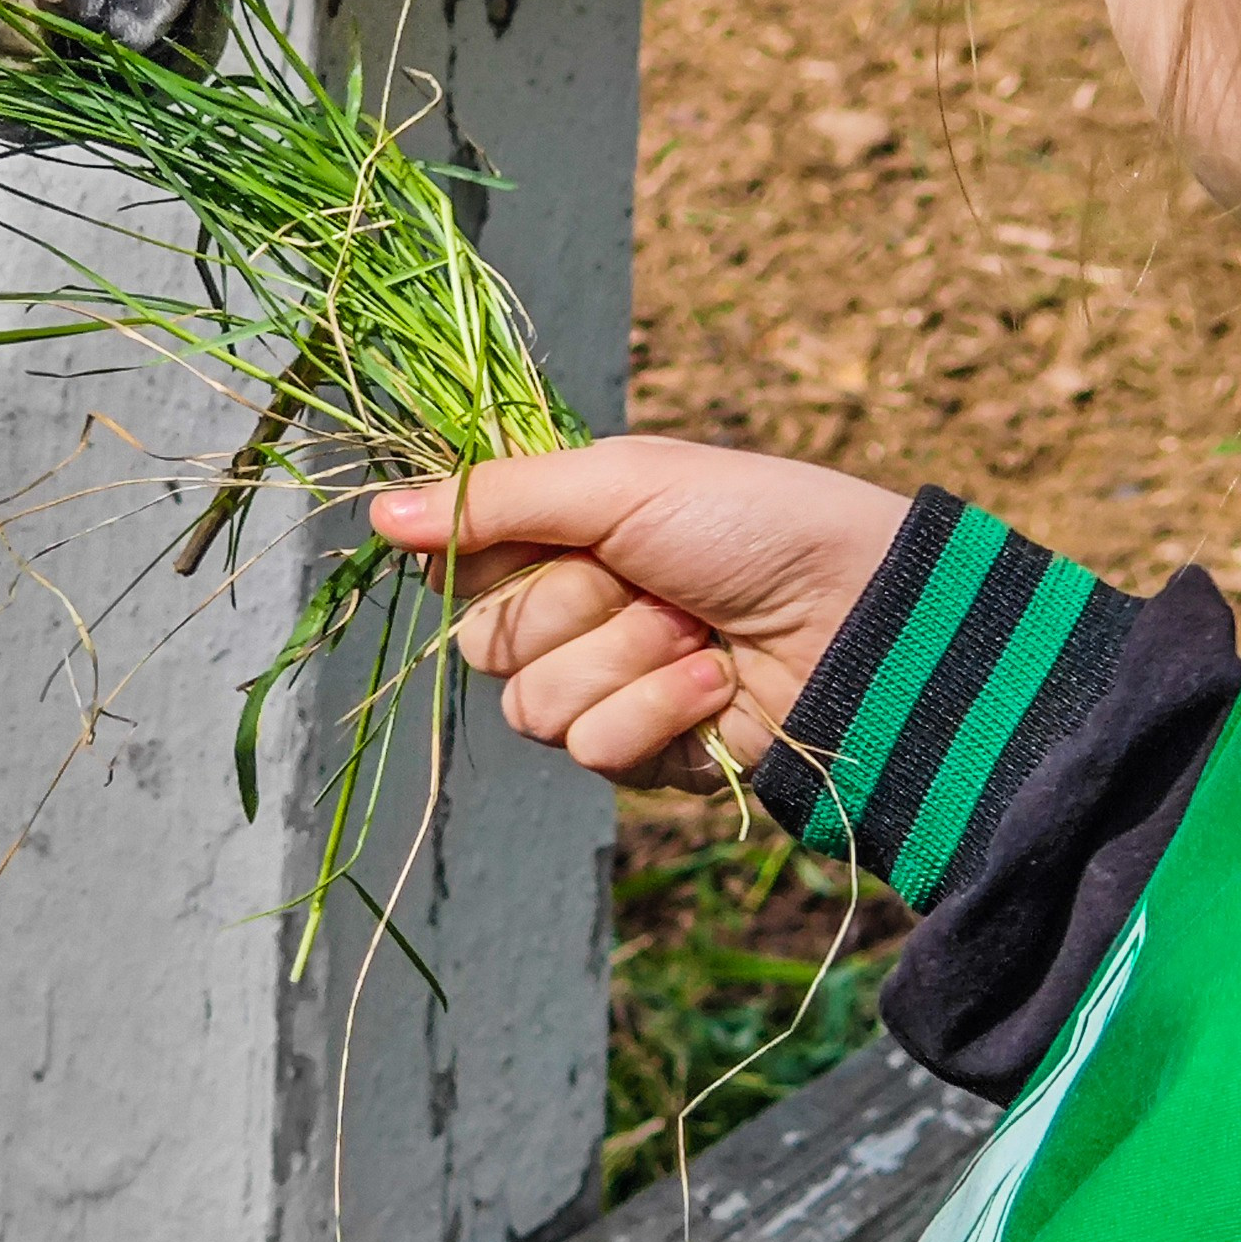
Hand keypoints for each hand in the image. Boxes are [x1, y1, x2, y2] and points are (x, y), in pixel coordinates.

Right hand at [367, 438, 908, 792]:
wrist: (862, 616)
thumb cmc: (754, 524)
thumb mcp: (621, 485)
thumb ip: (499, 501)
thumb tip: (378, 515)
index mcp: (565, 538)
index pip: (461, 567)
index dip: (493, 559)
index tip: (556, 537)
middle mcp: (578, 615)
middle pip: (487, 646)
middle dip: (573, 611)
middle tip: (651, 582)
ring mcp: (611, 689)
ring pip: (533, 706)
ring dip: (624, 662)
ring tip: (697, 632)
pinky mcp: (648, 757)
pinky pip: (593, 750)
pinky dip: (659, 711)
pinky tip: (717, 682)